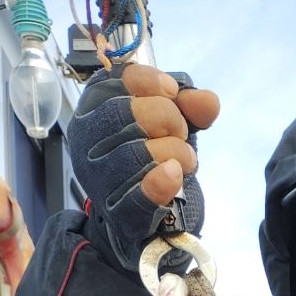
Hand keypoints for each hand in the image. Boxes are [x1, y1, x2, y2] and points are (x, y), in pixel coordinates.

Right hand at [66, 63, 219, 269]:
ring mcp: (98, 177)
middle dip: (168, 119)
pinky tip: (174, 175)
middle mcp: (88, 138)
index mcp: (96, 105)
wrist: (150, 214)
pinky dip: (159, 184)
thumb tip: (208, 102)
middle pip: (126, 113)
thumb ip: (189, 105)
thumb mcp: (173, 121)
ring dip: (175, 153)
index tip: (172, 93)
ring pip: (136, 154)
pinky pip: (137, 197)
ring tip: (183, 161)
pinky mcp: (117, 213)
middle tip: (180, 134)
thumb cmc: (155, 154)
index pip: (118, 80)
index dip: (152, 83)